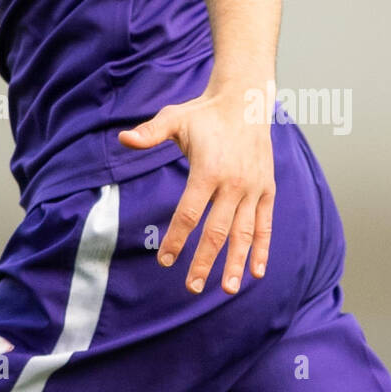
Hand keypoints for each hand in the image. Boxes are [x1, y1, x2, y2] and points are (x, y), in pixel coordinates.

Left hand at [118, 87, 274, 294]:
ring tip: (229, 289)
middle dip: (204, 261)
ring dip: (236, 263)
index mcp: (208, 170)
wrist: (245, 101)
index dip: (176, 238)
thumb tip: (123, 138)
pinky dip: (262, 249)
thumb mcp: (174, 118)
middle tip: (192, 287)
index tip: (165, 260)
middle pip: (217, 231)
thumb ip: (150, 132)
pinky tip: (257, 272)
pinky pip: (265, 224)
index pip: (189, 213)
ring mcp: (253, 188)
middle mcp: (234, 183)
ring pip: (244, 233)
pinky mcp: (267, 190)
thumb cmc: (204, 113)